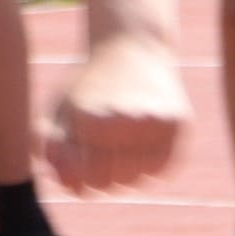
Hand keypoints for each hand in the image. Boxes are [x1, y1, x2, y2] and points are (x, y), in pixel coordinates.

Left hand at [40, 34, 187, 195]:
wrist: (131, 48)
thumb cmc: (89, 87)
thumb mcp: (60, 113)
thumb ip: (55, 153)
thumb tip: (72, 187)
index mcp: (93, 120)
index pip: (87, 179)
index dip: (80, 170)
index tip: (79, 148)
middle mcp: (130, 121)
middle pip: (111, 183)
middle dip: (99, 172)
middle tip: (96, 144)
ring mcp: (159, 124)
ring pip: (137, 179)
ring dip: (124, 168)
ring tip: (117, 138)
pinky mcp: (180, 124)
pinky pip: (160, 169)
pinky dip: (147, 161)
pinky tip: (137, 139)